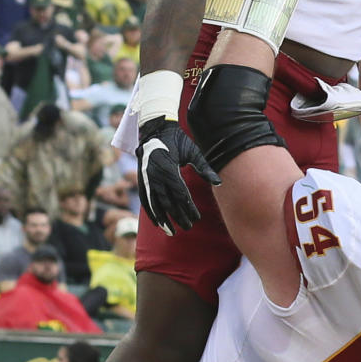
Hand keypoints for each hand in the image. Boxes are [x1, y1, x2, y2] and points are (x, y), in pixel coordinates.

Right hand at [136, 117, 218, 235]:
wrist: (155, 130)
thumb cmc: (178, 141)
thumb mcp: (193, 152)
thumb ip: (204, 168)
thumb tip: (219, 183)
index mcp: (169, 168)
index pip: (180, 194)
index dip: (188, 208)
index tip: (196, 218)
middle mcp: (155, 175)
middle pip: (168, 202)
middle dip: (177, 216)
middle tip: (188, 227)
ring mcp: (146, 178)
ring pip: (155, 203)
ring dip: (163, 219)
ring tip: (171, 231)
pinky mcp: (141, 180)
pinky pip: (145, 200)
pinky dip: (151, 212)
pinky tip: (157, 222)